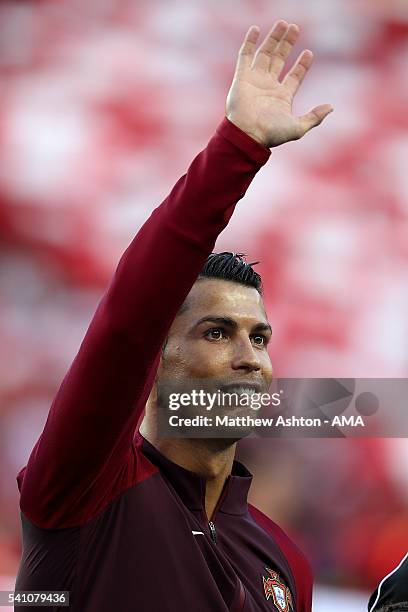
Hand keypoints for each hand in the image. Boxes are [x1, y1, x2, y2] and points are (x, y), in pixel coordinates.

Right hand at [226, 21, 332, 147]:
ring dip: (274, 39)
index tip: (309, 52)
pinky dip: (249, 42)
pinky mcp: (241, 78)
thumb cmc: (271, 134)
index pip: (294, 76)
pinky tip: (256, 29)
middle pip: (280, 60)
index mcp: (282, 97)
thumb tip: (331, 107)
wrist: (248, 134)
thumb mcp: (298, 128)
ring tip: (283, 24)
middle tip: (295, 28)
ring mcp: (255, 81)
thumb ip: (314, 117)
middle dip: (287, 44)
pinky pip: (245, 56)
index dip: (302, 65)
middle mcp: (269, 86)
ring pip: (265, 54)